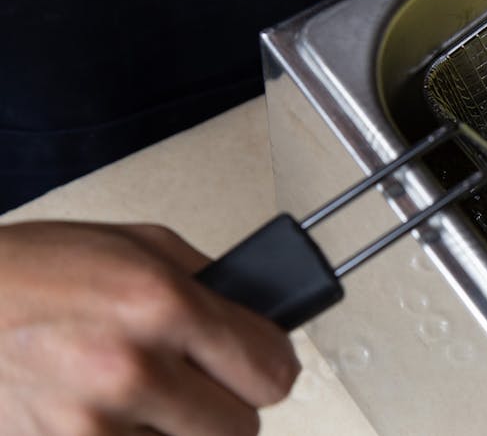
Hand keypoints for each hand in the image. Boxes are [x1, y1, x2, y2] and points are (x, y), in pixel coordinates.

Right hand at [0, 221, 299, 434]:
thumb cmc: (38, 271)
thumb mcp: (138, 246)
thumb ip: (209, 285)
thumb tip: (266, 319)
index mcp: (162, 304)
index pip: (272, 371)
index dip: (269, 368)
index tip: (256, 366)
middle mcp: (131, 368)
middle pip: (240, 429)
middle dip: (224, 407)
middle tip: (195, 385)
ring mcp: (91, 425)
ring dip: (178, 432)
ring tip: (144, 399)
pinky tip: (110, 416)